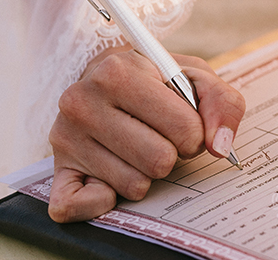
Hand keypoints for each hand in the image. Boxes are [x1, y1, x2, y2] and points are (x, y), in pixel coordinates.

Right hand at [47, 50, 244, 222]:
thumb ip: (221, 103)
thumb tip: (220, 145)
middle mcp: (83, 100)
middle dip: (172, 154)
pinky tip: (111, 177)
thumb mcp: (194, 76)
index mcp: (119, 70)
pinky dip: (104, 200)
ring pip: (134, 185)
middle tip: (161, 137)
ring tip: (137, 146)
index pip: (184, 127)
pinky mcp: (56, 169)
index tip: (185, 124)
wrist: (103, 81)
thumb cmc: (155, 81)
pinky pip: (77, 206)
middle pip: (159, 160)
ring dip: (146, 172)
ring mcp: (65, 136)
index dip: (195, 133)